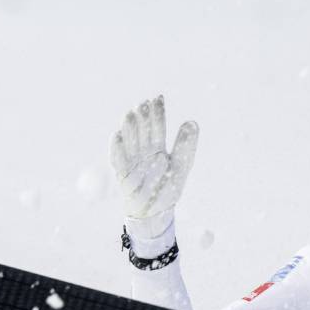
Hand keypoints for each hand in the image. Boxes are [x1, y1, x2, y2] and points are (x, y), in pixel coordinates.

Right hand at [110, 95, 198, 234]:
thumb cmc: (167, 188)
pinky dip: (117, 148)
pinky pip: (119, 160)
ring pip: (130, 141)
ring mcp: (132, 162)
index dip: (157, 113)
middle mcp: (143, 152)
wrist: (157, 212)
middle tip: (143, 102)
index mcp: (157, 148)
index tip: (158, 97)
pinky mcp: (123, 175)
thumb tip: (192, 122)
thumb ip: (186, 145)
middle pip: (142, 131)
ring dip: (129, 128)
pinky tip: (117, 135)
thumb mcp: (181, 165)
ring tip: (130, 113)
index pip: (157, 127)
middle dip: (142, 117)